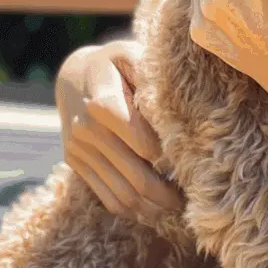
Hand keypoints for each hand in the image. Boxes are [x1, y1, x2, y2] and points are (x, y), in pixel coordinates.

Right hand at [56, 38, 183, 221]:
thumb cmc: (115, 62)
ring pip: (118, 191)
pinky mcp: (77, 164)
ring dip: (149, 207)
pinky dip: (130, 209)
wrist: (75, 75)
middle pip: (131, 171)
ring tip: (177, 211)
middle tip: (192, 199)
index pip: (137, 136)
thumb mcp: (131, 55)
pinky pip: (104, 195)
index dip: (164, 151)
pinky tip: (152, 212)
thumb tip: (174, 104)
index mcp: (102, 99)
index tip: (190, 159)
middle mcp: (86, 129)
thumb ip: (149, 75)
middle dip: (164, 191)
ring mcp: (79, 150)